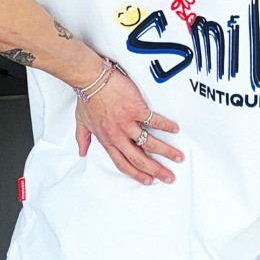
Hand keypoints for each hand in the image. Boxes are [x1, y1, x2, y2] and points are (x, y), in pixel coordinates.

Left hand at [74, 64, 181, 184]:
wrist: (91, 79)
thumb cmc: (87, 97)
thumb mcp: (81, 121)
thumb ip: (82, 137)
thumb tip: (82, 151)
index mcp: (106, 140)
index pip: (123, 163)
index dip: (136, 174)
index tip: (148, 180)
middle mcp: (118, 135)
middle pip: (140, 159)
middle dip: (156, 170)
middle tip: (169, 177)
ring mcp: (128, 123)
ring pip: (150, 143)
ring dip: (166, 152)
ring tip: (178, 157)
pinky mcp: (136, 109)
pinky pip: (154, 120)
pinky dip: (166, 125)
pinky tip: (174, 129)